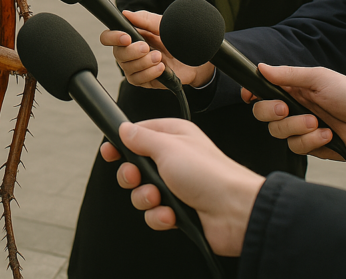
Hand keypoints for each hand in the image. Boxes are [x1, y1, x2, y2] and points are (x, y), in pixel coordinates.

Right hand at [100, 120, 263, 255]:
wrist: (235, 211)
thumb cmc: (209, 174)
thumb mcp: (168, 147)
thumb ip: (141, 138)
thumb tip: (124, 129)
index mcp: (174, 138)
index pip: (138, 136)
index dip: (122, 145)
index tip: (110, 151)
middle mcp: (174, 161)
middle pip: (135, 167)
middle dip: (132, 176)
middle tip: (137, 177)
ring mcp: (176, 187)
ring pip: (142, 194)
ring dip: (146, 199)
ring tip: (159, 198)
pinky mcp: (179, 211)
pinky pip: (154, 215)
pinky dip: (160, 217)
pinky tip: (171, 215)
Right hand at [102, 10, 213, 88]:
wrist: (198, 58)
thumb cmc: (180, 39)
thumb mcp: (164, 25)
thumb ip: (145, 19)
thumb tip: (125, 13)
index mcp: (131, 35)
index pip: (109, 37)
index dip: (112, 37)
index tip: (126, 38)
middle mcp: (131, 52)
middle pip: (118, 54)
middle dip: (132, 51)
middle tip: (147, 47)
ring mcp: (137, 67)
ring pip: (127, 68)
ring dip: (143, 63)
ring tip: (159, 57)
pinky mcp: (146, 80)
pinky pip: (138, 80)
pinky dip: (149, 73)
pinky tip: (162, 68)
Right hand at [244, 64, 345, 160]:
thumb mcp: (319, 78)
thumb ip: (288, 75)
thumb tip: (261, 67)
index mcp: (293, 89)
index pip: (262, 91)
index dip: (251, 94)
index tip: (250, 96)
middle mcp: (293, 108)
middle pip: (262, 113)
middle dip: (270, 112)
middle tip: (285, 109)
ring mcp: (301, 128)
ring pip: (277, 132)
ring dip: (296, 128)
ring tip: (317, 123)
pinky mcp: (310, 146)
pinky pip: (296, 147)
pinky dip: (311, 141)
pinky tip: (328, 135)